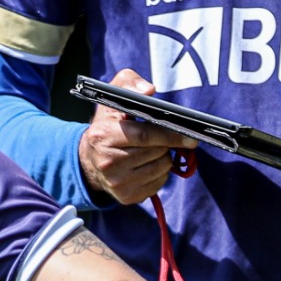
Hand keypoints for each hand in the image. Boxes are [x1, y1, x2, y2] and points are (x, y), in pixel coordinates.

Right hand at [78, 67, 193, 205]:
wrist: (89, 160)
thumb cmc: (106, 125)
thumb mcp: (112, 98)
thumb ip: (129, 83)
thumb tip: (149, 91)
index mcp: (104, 136)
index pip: (145, 136)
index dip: (170, 135)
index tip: (191, 137)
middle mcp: (108, 163)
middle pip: (157, 152)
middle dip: (166, 143)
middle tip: (161, 137)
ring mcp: (118, 183)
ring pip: (161, 168)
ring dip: (163, 157)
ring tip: (150, 150)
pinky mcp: (127, 197)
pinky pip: (158, 183)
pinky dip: (159, 173)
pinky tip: (146, 165)